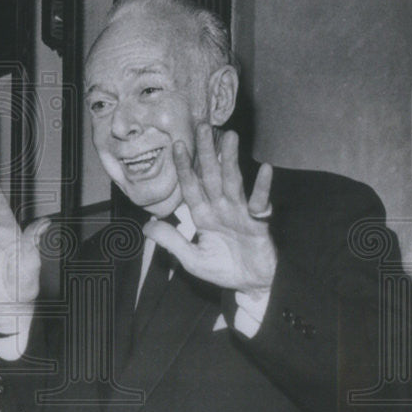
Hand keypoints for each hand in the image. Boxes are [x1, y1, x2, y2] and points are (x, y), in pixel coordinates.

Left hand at [144, 125, 276, 296]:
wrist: (251, 285)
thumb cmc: (223, 270)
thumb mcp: (192, 259)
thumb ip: (172, 242)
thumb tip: (147, 227)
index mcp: (203, 215)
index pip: (191, 187)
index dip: (184, 167)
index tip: (177, 145)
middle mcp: (221, 208)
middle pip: (212, 176)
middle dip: (207, 152)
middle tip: (202, 126)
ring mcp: (240, 212)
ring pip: (233, 182)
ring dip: (231, 160)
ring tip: (230, 137)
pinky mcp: (259, 222)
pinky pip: (260, 202)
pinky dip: (262, 187)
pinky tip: (264, 170)